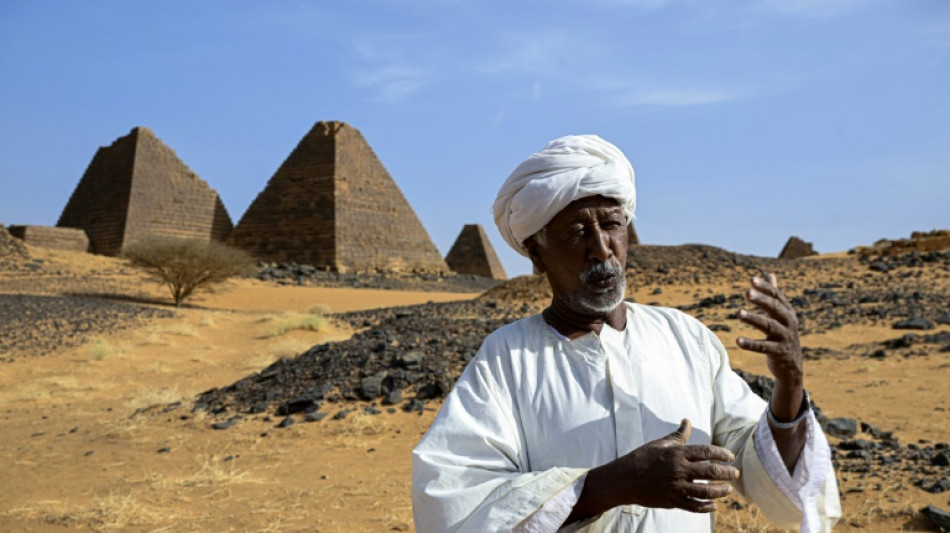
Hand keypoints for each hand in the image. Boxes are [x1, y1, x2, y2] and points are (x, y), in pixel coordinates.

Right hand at [588, 419, 738, 512]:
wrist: (623, 479)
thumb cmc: (641, 458)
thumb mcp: (659, 444)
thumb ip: (677, 435)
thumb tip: (687, 421)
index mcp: (677, 454)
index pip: (706, 451)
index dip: (721, 453)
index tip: (730, 456)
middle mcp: (679, 470)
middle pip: (710, 471)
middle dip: (727, 473)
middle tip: (735, 473)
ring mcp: (676, 487)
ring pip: (705, 491)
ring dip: (720, 490)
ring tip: (728, 489)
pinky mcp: (672, 501)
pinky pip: (693, 506)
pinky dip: (705, 507)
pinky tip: (713, 505)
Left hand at [735, 273, 804, 419]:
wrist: (791, 365)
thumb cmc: (782, 334)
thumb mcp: (780, 314)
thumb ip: (774, 295)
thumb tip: (769, 274)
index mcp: (787, 311)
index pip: (777, 296)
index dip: (765, 287)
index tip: (751, 280)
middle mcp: (789, 322)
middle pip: (774, 308)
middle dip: (761, 300)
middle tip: (746, 292)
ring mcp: (785, 337)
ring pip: (768, 326)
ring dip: (753, 319)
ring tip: (737, 313)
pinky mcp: (779, 352)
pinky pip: (763, 347)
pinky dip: (750, 344)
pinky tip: (737, 340)